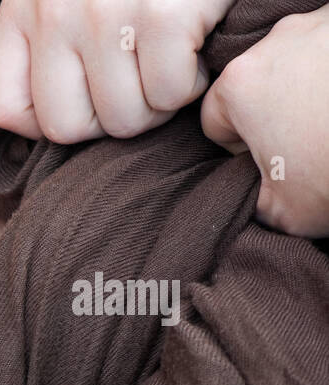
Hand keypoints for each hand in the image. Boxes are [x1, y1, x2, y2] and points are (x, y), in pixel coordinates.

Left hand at [0, 0, 235, 142]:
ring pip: (122, 120)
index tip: (81, 100)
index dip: (44, 121)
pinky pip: (169, 95)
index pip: (3, 107)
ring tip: (166, 59)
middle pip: (65, 127)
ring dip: (155, 102)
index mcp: (23, 9)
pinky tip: (193, 44)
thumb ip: (46, 42)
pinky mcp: (162, 16)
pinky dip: (192, 81)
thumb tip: (47, 121)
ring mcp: (105, 14)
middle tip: (134, 83)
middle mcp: (55, 12)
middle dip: (107, 120)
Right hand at [201, 7, 328, 238]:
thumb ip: (253, 196)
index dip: (238, 146)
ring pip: (304, 60)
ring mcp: (326, 23)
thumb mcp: (283, 213)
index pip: (215, 116)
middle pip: (260, 80)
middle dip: (278, 110)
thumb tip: (257, 189)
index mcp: (242, 84)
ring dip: (315, 86)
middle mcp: (279, 41)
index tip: (268, 162)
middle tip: (308, 144)